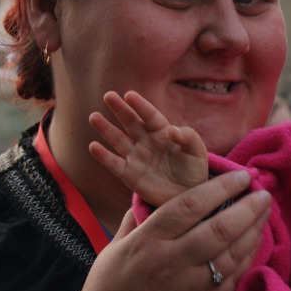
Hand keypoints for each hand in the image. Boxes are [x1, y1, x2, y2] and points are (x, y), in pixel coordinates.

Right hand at [65, 167, 270, 290]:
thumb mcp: (112, 253)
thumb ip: (136, 221)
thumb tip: (154, 194)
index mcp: (147, 243)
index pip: (191, 205)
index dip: (221, 186)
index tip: (241, 176)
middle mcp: (172, 264)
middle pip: (221, 228)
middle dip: (248, 206)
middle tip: (264, 192)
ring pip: (233, 255)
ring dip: (254, 232)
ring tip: (264, 215)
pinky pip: (232, 282)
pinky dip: (246, 262)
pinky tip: (253, 248)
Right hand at [89, 90, 208, 205]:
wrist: (188, 196)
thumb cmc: (193, 170)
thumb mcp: (197, 152)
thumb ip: (188, 137)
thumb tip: (171, 130)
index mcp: (162, 132)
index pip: (150, 116)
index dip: (140, 105)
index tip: (129, 95)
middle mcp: (146, 141)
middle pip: (131, 123)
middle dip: (120, 109)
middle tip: (108, 95)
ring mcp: (136, 157)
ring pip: (118, 140)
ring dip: (106, 129)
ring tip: (94, 117)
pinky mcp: (129, 175)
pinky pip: (114, 164)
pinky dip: (103, 156)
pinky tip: (93, 146)